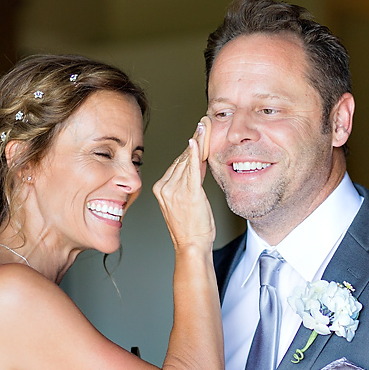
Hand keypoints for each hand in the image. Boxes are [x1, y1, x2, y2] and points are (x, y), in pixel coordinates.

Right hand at [153, 117, 214, 249]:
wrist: (191, 246)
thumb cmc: (191, 228)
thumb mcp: (187, 202)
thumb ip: (190, 181)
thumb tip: (198, 163)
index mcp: (161, 188)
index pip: (178, 163)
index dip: (191, 149)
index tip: (198, 132)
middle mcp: (165, 187)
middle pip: (182, 159)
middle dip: (196, 141)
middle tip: (205, 123)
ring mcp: (174, 190)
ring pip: (188, 161)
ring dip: (199, 143)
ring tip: (206, 126)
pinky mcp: (188, 193)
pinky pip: (191, 168)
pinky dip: (194, 153)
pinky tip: (197, 140)